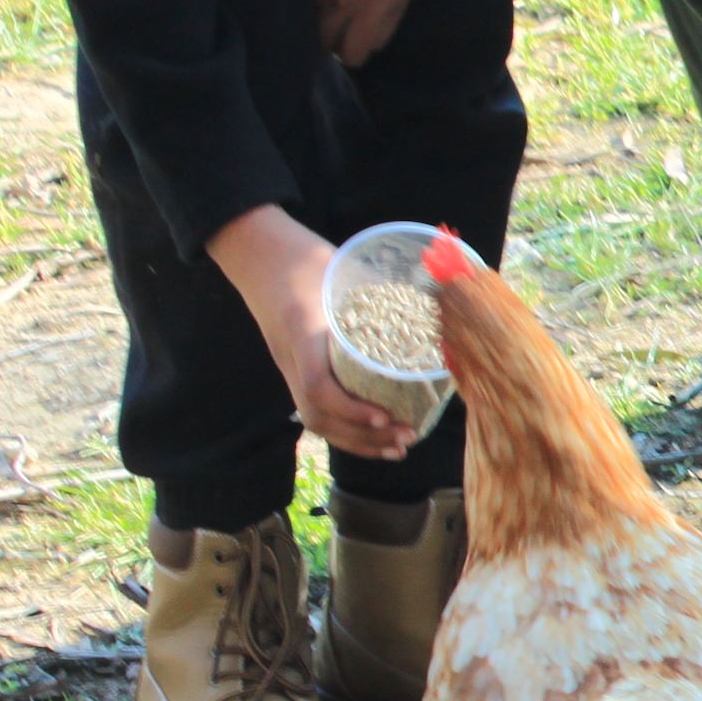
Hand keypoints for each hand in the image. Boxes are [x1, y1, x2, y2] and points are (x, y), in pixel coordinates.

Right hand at [205, 205, 416, 460]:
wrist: (259, 253)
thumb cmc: (306, 256)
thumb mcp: (343, 266)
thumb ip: (384, 285)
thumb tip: (442, 300)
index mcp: (304, 330)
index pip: (317, 384)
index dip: (350, 408)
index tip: (386, 415)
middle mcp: (292, 356)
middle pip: (318, 414)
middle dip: (363, 435)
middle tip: (408, 437)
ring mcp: (290, 366)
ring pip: (315, 419)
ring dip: (357, 440)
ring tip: (398, 448)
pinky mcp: (296, 369)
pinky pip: (315, 410)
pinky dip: (345, 429)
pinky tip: (374, 436)